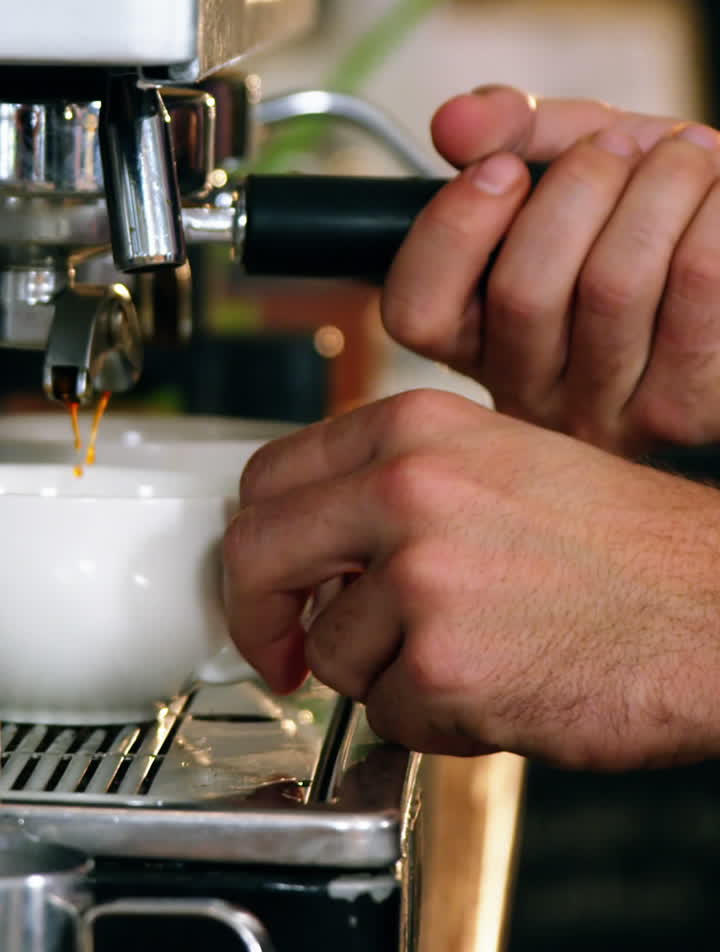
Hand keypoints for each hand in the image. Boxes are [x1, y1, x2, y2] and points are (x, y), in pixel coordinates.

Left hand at [224, 389, 719, 769]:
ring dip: (384, 675)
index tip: (269, 583)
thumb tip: (313, 545)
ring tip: (472, 652)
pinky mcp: (443, 664)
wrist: (717, 609)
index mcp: (416, 427)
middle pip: (256, 555)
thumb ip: (394, 487)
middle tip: (283, 652)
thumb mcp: (499, 465)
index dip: (258, 543)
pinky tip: (499, 685)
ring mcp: (422, 575)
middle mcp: (408, 487)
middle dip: (260, 617)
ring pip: (331, 653)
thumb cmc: (625, 546)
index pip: (269, 477)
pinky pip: (388, 717)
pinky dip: (434, 721)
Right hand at [382, 86, 719, 454]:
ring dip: (659, 185)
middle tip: (619, 144)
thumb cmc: (647, 207)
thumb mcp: (573, 155)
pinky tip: (718, 191)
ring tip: (684, 154)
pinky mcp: (689, 410)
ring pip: (613, 286)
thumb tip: (456, 124)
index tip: (506, 168)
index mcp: (478, 336)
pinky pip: (697, 289)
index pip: (417, 311)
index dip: (454, 228)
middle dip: (580, 185)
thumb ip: (510, 129)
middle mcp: (531, 391)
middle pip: (522, 292)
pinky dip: (713, 212)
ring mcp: (609, 413)